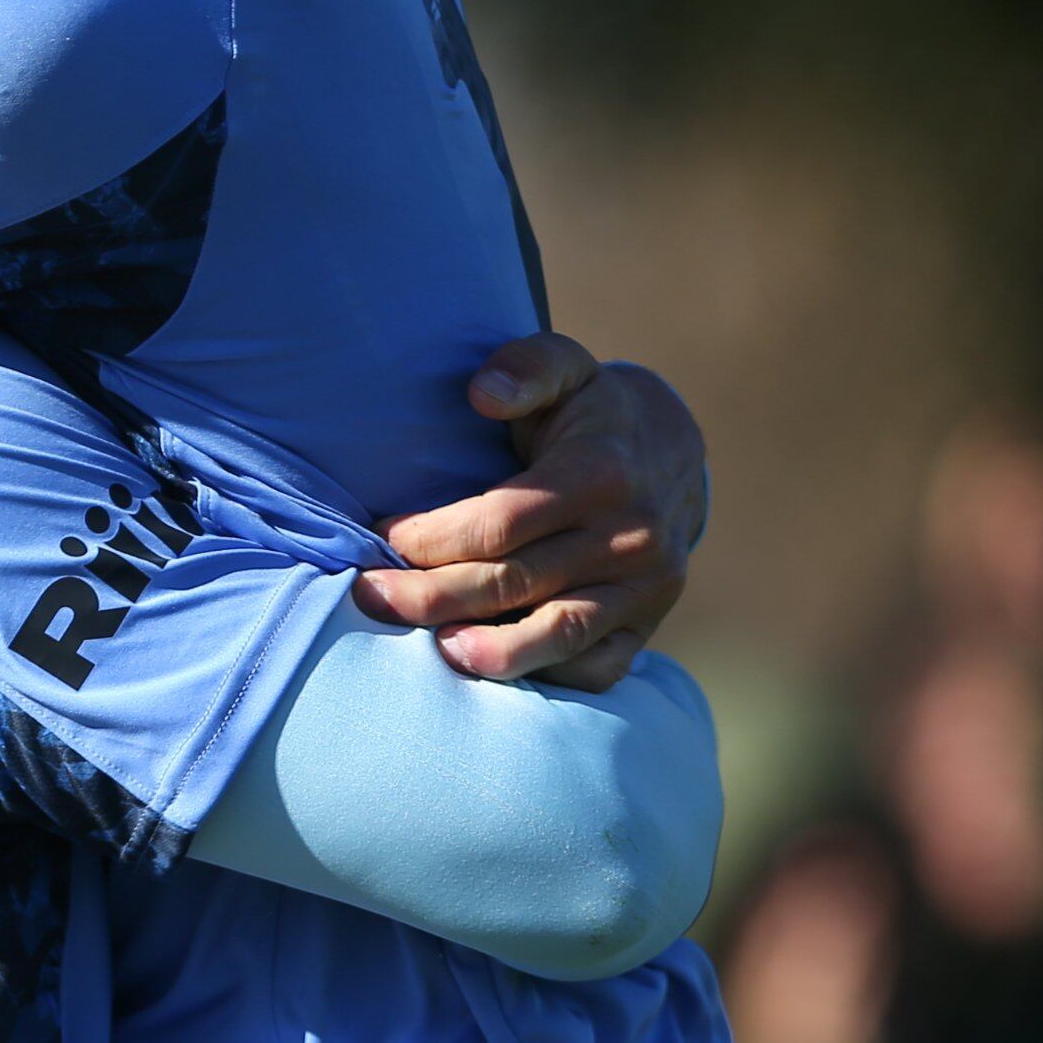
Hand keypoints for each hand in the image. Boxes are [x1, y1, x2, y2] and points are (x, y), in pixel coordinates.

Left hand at [355, 334, 709, 686]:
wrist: (674, 454)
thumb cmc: (592, 411)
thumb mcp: (566, 366)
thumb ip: (525, 368)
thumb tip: (482, 393)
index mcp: (601, 472)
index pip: (501, 523)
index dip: (433, 538)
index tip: (386, 537)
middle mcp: (629, 536)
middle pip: (513, 582)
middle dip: (429, 596)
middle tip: (368, 597)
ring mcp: (643, 588)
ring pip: (555, 634)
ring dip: (486, 652)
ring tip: (431, 650)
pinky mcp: (646, 625)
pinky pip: (594, 668)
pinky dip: (540, 675)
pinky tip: (486, 667)